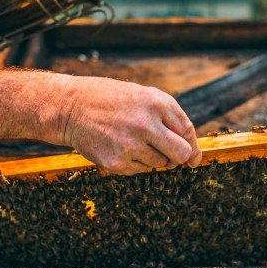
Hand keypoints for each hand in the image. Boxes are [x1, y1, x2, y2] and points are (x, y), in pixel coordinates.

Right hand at [59, 76, 201, 175]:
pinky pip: (140, 170)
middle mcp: (145, 124)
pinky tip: (120, 147)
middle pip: (181, 154)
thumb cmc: (113, 101)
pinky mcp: (116, 163)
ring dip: (153, 157)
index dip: (194, 149)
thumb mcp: (146, 96)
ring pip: (160, 164)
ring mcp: (130, 145)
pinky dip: (134, 162)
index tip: (194, 160)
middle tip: (170, 156)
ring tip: (133, 141)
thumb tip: (192, 153)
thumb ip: (171, 119)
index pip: (188, 133)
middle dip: (179, 158)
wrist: (72, 108)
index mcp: (157, 103)